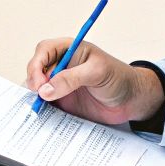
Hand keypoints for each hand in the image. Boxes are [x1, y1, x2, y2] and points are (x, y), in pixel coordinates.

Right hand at [25, 40, 163, 125]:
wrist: (131, 101)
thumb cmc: (119, 78)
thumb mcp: (97, 73)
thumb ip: (71, 79)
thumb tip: (46, 90)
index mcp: (69, 50)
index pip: (44, 51)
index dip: (37, 64)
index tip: (40, 82)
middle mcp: (61, 66)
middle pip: (35, 69)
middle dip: (34, 82)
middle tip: (41, 96)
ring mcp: (60, 84)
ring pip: (37, 88)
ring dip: (35, 97)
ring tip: (39, 107)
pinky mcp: (62, 102)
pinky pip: (45, 104)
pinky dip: (41, 109)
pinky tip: (43, 114)